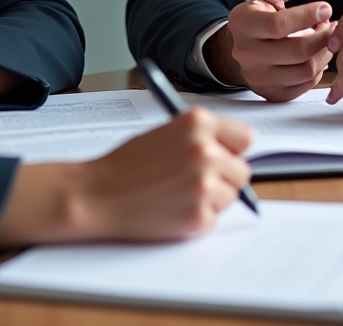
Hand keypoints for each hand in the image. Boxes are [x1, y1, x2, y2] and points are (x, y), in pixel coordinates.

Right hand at [0, 108, 253, 246]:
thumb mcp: (166, 132)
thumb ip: (201, 137)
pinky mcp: (198, 216)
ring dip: (212, 199)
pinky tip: (171, 209)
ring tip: (177, 193)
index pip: (245, 137)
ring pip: (231, 196)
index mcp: (197, 122)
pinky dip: (197, 218)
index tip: (223, 155)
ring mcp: (203, 184)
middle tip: (193, 180)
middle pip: (242, 170)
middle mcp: (205, 150)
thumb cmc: (127, 163)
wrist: (98, 194)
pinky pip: (214, 219)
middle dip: (224, 177)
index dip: (232, 149)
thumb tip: (233, 151)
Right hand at [205, 0, 335, 101]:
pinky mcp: (271, 93)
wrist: (241, 49)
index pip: (278, 25)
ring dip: (324, 53)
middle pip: (297, 50)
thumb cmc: (259, 20)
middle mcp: (246, 53)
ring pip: (305, 70)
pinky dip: (318, 69)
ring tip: (326, 37)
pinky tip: (318, 54)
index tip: (326, 9)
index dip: (307, 16)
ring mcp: (258, 77)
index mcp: (242, 24)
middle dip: (323, 37)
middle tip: (332, 25)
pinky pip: (305, 85)